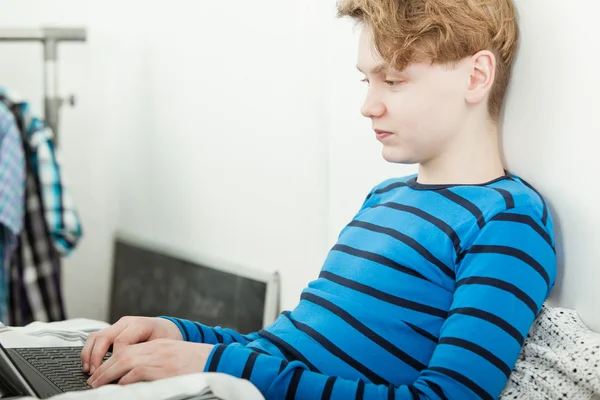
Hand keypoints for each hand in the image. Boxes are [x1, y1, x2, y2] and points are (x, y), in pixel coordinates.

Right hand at [81, 317, 182, 374]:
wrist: (168, 328)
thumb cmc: (167, 337)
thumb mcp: (162, 346)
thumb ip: (147, 355)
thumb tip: (134, 371)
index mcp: (140, 324)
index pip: (121, 340)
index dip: (116, 357)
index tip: (114, 371)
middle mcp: (126, 322)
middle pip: (104, 336)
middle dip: (96, 357)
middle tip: (95, 374)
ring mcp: (118, 325)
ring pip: (96, 336)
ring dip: (89, 354)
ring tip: (88, 370)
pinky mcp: (113, 331)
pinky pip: (96, 338)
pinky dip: (90, 351)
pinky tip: (89, 364)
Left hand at [87, 340, 214, 387]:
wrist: (215, 361)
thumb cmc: (197, 364)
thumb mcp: (173, 358)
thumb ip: (156, 361)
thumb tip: (134, 376)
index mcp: (157, 344)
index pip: (128, 349)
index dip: (112, 361)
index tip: (102, 372)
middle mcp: (154, 348)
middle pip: (121, 355)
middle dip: (104, 369)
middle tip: (93, 381)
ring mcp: (156, 357)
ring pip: (123, 363)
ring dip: (107, 375)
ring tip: (98, 386)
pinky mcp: (158, 369)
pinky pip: (134, 374)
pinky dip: (123, 383)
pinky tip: (118, 389)